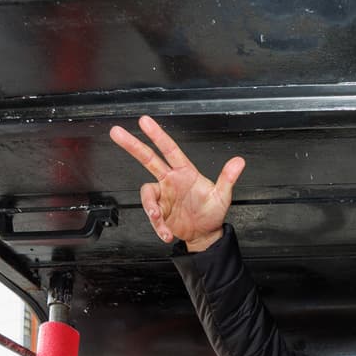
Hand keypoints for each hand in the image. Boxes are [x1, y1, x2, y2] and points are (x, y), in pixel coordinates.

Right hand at [109, 115, 244, 251]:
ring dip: (151, 207)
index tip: (144, 121)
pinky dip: (159, 226)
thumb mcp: (222, 196)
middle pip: (147, 159)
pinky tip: (167, 233)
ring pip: (147, 194)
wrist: (204, 234)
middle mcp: (170, 181)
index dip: (157, 135)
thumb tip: (239, 162)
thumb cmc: (212, 212)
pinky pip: (153, 216)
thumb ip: (228, 179)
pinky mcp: (159, 212)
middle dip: (132, 145)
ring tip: (159, 219)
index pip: (169, 149)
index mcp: (184, 172)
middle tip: (116, 132)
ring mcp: (163, 196)